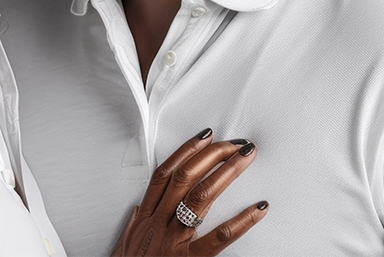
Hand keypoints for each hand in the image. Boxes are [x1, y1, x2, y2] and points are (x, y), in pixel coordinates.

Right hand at [110, 130, 267, 256]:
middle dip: (211, 155)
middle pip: (186, 177)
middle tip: (234, 144)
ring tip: (245, 158)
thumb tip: (141, 209)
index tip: (204, 137)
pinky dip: (242, 221)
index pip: (165, 174)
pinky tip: (258, 209)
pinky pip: (219, 237)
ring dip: (226, 172)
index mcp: (147, 220)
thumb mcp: (125, 246)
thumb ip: (135, 225)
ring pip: (201, 196)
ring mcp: (175, 241)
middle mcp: (160, 224)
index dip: (185, 152)